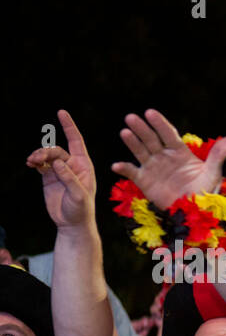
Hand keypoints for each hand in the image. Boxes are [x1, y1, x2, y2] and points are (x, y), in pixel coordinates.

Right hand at [26, 110, 95, 227]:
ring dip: (38, 155)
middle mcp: (73, 165)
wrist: (71, 223)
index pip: (77, 141)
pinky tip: (30, 164)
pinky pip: (41, 163)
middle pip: (57, 149)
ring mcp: (60, 170)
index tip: (61, 112)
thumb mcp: (79, 195)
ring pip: (47, 155)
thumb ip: (69, 178)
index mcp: (84, 166)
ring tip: (32, 161)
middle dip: (46, 151)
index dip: (69, 126)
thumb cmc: (81, 210)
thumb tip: (58, 162)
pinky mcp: (50, 177)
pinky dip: (35, 161)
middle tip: (37, 159)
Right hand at [110, 109, 225, 207]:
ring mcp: (153, 167)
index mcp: (180, 152)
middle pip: (151, 139)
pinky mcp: (145, 181)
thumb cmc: (205, 192)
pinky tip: (117, 166)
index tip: (150, 112)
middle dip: (142, 128)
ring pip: (140, 151)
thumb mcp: (213, 173)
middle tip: (131, 117)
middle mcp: (164, 157)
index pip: (168, 134)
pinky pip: (132, 172)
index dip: (159, 123)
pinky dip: (124, 168)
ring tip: (125, 132)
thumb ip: (219, 155)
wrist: (195, 214)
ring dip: (132, 142)